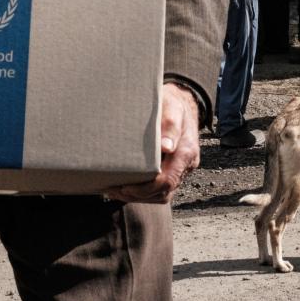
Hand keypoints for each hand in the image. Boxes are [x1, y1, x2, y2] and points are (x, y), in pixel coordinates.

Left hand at [105, 82, 200, 203]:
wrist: (182, 102)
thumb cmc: (172, 103)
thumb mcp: (171, 108)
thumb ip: (170, 125)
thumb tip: (167, 147)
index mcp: (186, 152)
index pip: (168, 180)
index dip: (145, 188)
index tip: (125, 186)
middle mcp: (186, 165)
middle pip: (163, 192)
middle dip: (138, 195)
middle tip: (113, 190)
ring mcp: (180, 170)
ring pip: (162, 195)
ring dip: (139, 197)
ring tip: (115, 191)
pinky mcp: (173, 170)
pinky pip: (161, 190)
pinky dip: (144, 193)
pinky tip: (126, 187)